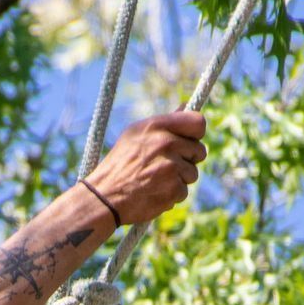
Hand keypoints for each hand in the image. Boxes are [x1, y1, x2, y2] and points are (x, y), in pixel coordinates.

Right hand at [83, 111, 206, 224]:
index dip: (196, 133)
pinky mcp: (174, 189)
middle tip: (166, 165)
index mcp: (156, 126)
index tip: (190, 140)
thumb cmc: (120, 164)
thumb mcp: (135, 135)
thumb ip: (164, 123)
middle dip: (187, 159)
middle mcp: (166, 143)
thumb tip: (186, 107)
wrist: (104, 197)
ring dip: (179, 179)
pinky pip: (184, 191)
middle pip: (199, 150)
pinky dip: (171, 194)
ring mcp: (171, 167)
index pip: (197, 122)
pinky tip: (154, 192)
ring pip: (193, 173)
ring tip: (156, 180)